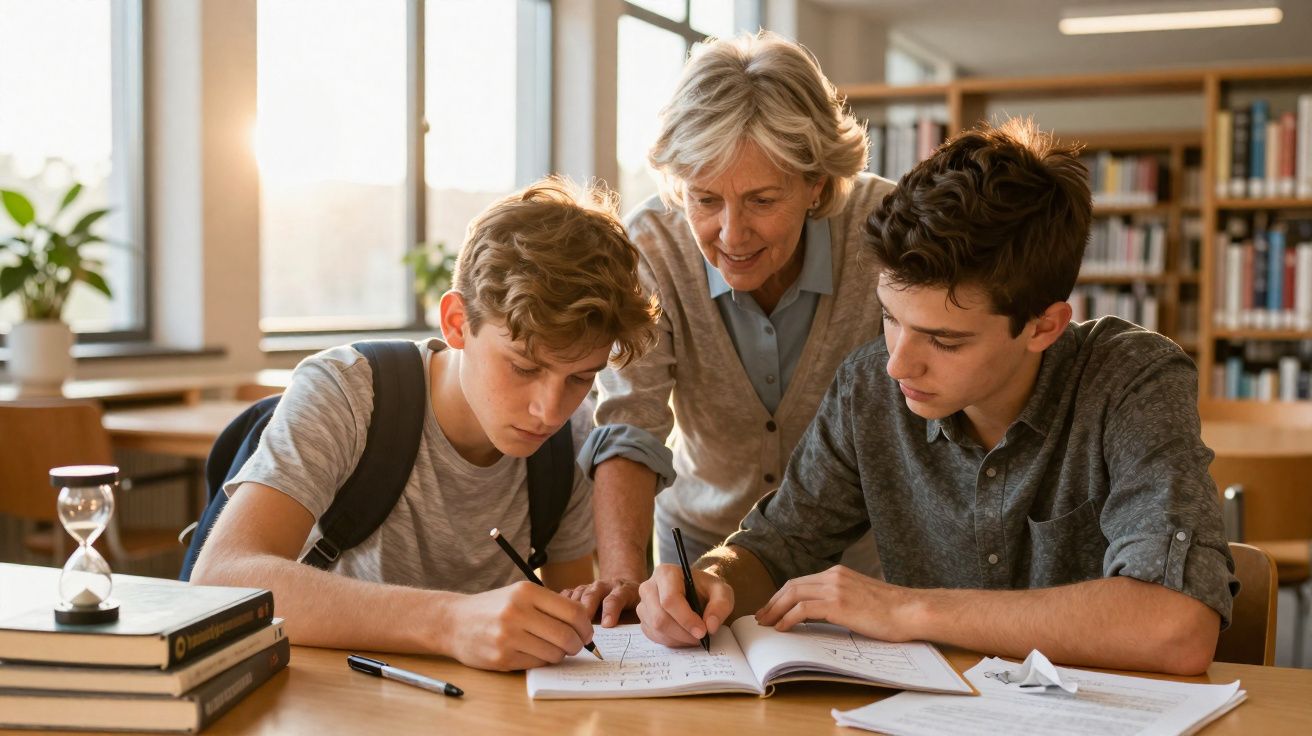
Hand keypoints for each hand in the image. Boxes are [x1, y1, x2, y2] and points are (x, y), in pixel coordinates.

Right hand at [443, 582, 594, 670]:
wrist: (453, 622)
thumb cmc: (493, 608)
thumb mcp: (519, 594)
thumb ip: (549, 605)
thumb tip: (584, 624)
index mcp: (526, 591)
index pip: (572, 612)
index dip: (585, 626)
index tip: (586, 633)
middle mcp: (517, 612)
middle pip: (567, 635)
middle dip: (577, 644)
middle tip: (575, 646)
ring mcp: (508, 636)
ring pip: (554, 653)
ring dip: (559, 654)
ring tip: (551, 648)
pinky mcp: (501, 657)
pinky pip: (537, 663)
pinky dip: (542, 661)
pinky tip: (534, 653)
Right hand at [562, 577, 640, 626]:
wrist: (624, 588)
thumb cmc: (632, 608)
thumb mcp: (639, 613)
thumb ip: (636, 623)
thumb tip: (633, 642)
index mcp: (625, 590)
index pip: (617, 597)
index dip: (611, 610)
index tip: (607, 625)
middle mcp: (606, 586)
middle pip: (594, 593)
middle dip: (588, 607)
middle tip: (583, 623)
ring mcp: (590, 587)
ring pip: (579, 592)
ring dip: (572, 607)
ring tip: (567, 624)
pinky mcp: (578, 591)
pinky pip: (567, 594)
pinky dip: (560, 603)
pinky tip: (555, 614)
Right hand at [635, 563, 733, 646]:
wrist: (697, 591)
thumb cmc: (707, 589)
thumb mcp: (722, 592)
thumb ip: (720, 605)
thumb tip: (710, 626)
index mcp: (666, 573)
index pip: (670, 599)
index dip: (686, 619)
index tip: (702, 632)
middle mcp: (649, 586)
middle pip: (660, 617)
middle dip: (683, 633)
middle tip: (701, 638)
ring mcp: (643, 604)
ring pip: (656, 629)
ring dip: (678, 639)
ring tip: (694, 636)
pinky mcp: (643, 619)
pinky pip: (653, 636)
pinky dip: (671, 641)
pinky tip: (683, 636)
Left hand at [754, 565, 921, 641]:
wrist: (911, 611)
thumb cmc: (891, 611)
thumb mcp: (861, 598)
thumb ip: (841, 600)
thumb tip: (822, 614)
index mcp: (838, 573)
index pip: (801, 582)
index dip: (782, 595)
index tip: (771, 608)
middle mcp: (833, 576)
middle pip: (792, 586)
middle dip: (773, 602)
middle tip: (761, 617)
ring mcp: (835, 588)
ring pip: (793, 595)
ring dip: (775, 610)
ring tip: (766, 624)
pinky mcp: (837, 604)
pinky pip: (802, 610)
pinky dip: (788, 618)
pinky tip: (782, 628)